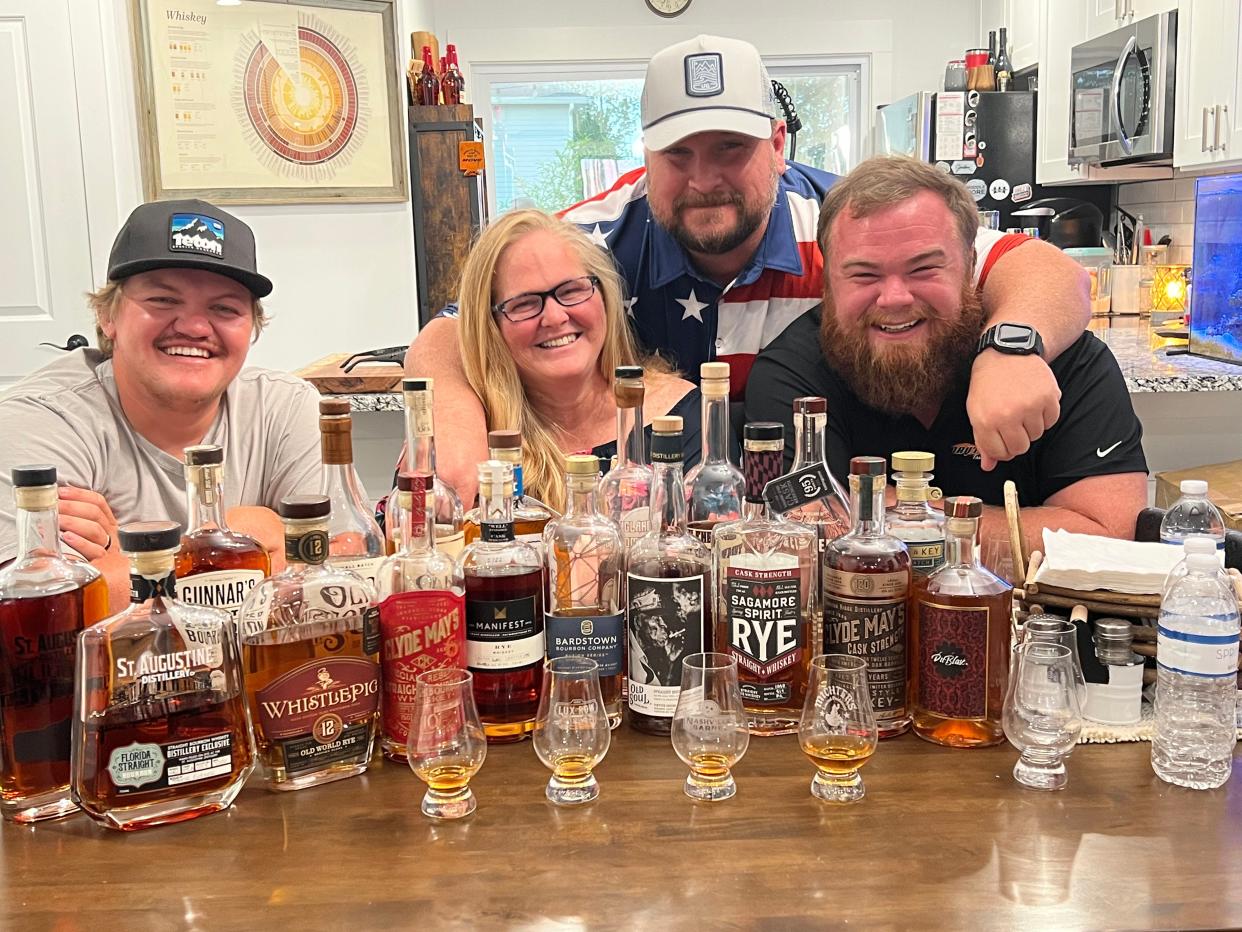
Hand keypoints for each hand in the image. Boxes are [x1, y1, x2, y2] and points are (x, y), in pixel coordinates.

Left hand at [56, 486, 118, 560]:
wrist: (117, 582)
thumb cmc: (97, 557)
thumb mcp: (92, 538)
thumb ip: (80, 523)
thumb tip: (54, 507)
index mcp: (109, 523)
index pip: (98, 502)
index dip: (80, 494)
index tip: (61, 492)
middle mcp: (111, 533)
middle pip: (94, 514)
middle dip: (72, 507)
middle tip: (53, 506)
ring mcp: (109, 548)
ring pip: (94, 530)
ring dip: (73, 522)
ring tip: (56, 520)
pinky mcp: (103, 564)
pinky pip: (94, 551)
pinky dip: (80, 542)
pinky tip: (67, 538)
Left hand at [966, 352, 1060, 471]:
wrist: (1006, 352)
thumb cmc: (988, 384)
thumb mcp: (976, 411)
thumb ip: (983, 441)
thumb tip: (989, 466)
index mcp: (986, 421)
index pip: (1000, 454)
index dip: (1001, 450)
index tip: (1002, 440)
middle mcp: (1008, 415)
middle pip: (1020, 448)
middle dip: (1017, 439)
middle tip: (1012, 422)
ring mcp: (1030, 406)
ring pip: (1037, 435)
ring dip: (1031, 425)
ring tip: (1021, 407)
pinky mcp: (1049, 397)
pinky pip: (1052, 420)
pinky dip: (1045, 415)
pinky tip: (1034, 401)